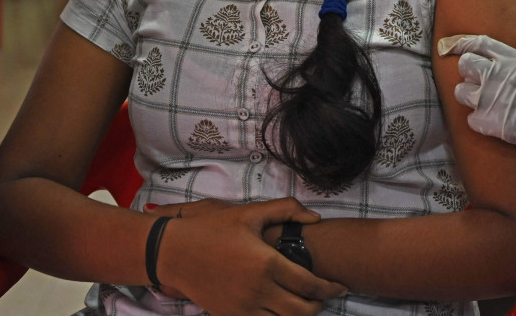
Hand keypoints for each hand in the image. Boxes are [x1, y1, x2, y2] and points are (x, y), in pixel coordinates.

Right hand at [156, 197, 345, 315]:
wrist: (174, 252)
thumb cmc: (213, 229)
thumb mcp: (250, 212)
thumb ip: (287, 209)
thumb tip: (316, 219)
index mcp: (268, 264)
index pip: (310, 285)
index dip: (331, 289)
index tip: (341, 287)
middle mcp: (259, 290)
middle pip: (302, 311)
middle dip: (319, 306)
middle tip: (324, 296)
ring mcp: (243, 308)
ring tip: (304, 303)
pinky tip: (280, 309)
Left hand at [439, 34, 515, 173]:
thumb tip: (508, 54)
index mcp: (511, 58)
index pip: (478, 43)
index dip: (462, 43)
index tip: (452, 46)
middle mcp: (496, 74)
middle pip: (464, 64)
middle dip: (468, 72)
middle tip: (478, 81)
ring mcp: (490, 98)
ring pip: (461, 91)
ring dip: (470, 97)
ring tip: (484, 102)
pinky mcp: (487, 121)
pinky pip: (470, 118)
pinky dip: (479, 121)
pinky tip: (492, 121)